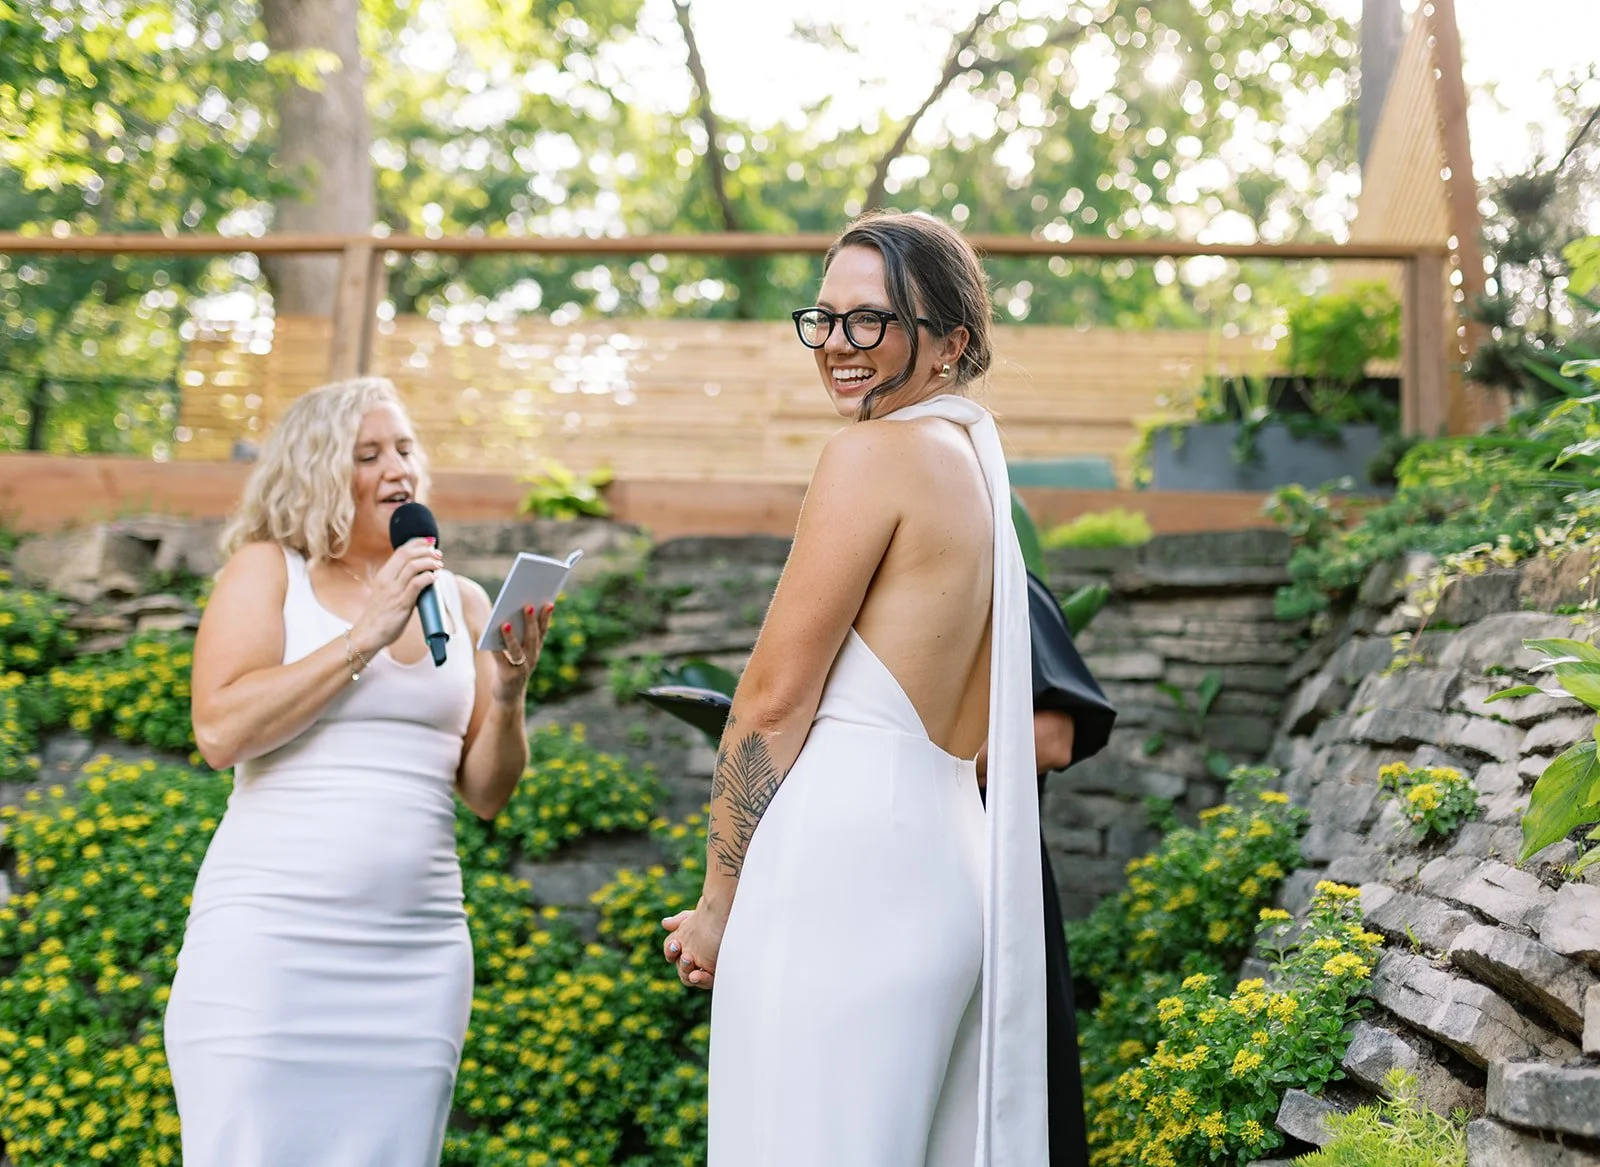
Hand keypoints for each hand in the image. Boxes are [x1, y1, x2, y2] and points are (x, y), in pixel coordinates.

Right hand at [349, 538, 443, 654]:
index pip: (401, 551)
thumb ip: (399, 582)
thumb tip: (420, 573)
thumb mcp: (386, 593)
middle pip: (407, 554)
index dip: (417, 543)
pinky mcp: (401, 603)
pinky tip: (434, 578)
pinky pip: (417, 584)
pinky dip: (428, 577)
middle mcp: (387, 580)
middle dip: (426, 550)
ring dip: (429, 562)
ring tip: (439, 564)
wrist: (369, 634)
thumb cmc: (381, 615)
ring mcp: (393, 591)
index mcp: (383, 575)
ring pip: (413, 566)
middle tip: (438, 554)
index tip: (429, 541)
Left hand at [491, 602, 552, 702]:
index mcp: (536, 650)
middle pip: (532, 637)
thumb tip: (509, 616)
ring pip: (516, 649)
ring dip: (511, 636)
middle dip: (531, 621)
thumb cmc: (512, 669)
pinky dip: (496, 649)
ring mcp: (520, 669)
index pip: (543, 631)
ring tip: (506, 623)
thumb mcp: (520, 653)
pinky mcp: (507, 676)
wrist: (509, 697)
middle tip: (528, 605)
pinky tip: (489, 638)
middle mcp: (531, 659)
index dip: (546, 618)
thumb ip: (520, 637)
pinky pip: (500, 659)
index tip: (549, 603)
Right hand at [661, 904, 724, 989]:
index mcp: (686, 946)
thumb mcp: (695, 917)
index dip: (671, 951)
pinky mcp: (716, 973)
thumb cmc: (716, 915)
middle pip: (681, 968)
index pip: (672, 953)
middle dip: (682, 964)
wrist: (732, 916)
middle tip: (687, 957)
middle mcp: (694, 959)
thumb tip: (664, 923)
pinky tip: (697, 975)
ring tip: (691, 962)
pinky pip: (705, 981)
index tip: (676, 944)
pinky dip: (700, 979)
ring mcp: (705, 967)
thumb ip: (679, 922)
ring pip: (689, 977)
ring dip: (688, 971)